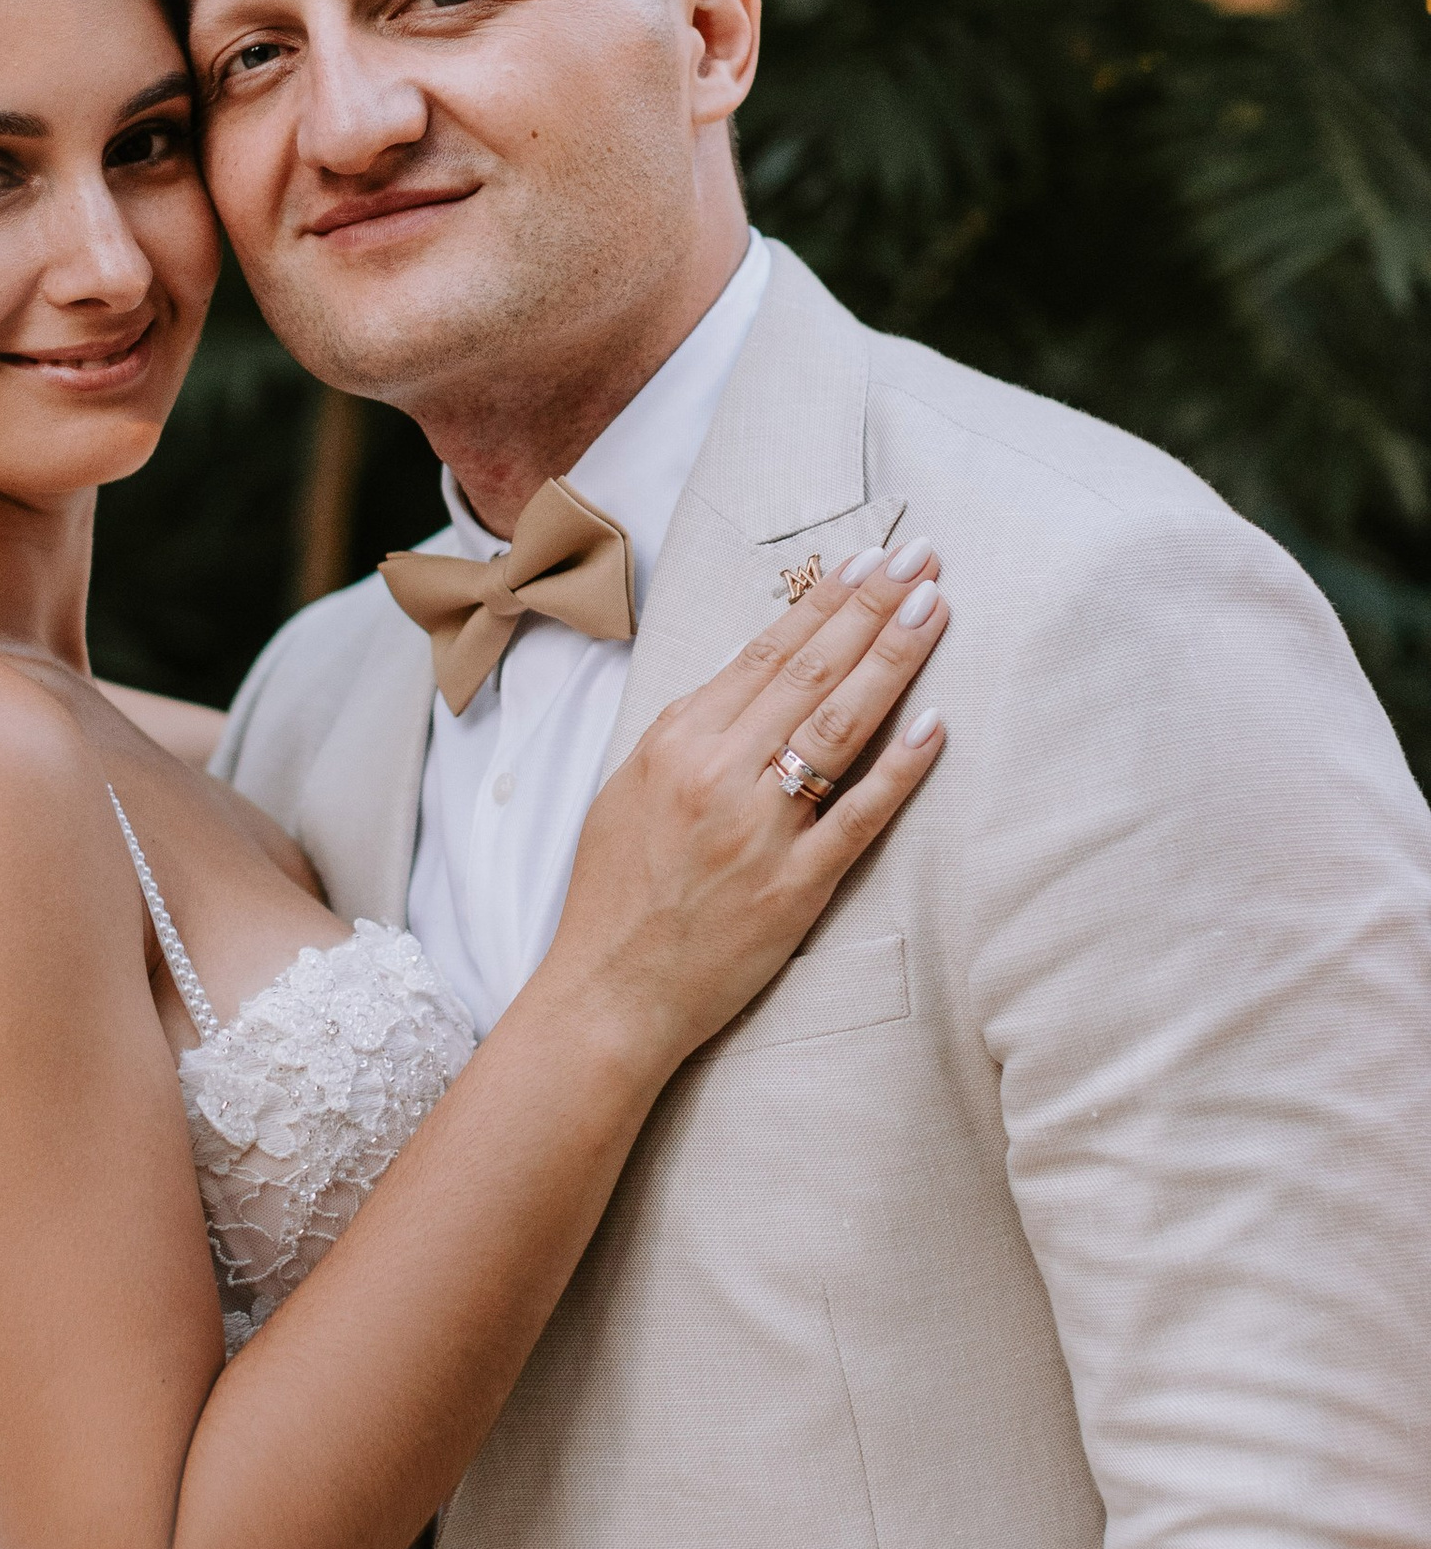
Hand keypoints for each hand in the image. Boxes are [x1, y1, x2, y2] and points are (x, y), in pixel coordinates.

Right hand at [551, 542, 947, 1063]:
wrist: (610, 991)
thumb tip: (750, 679)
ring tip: (934, 609)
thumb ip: (687, 732)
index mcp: (676, 744)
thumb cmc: (617, 890)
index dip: (822, 602)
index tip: (867, 558)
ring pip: (839, 728)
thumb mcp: (628, 789)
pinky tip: (937, 725)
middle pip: (810, 673)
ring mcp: (760, 832)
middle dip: (870, 607)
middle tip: (921, 558)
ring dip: (892, 661)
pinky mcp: (794, 888)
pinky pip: (859, 817)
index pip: (764, 654)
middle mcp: (718, 776)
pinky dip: (901, 769)